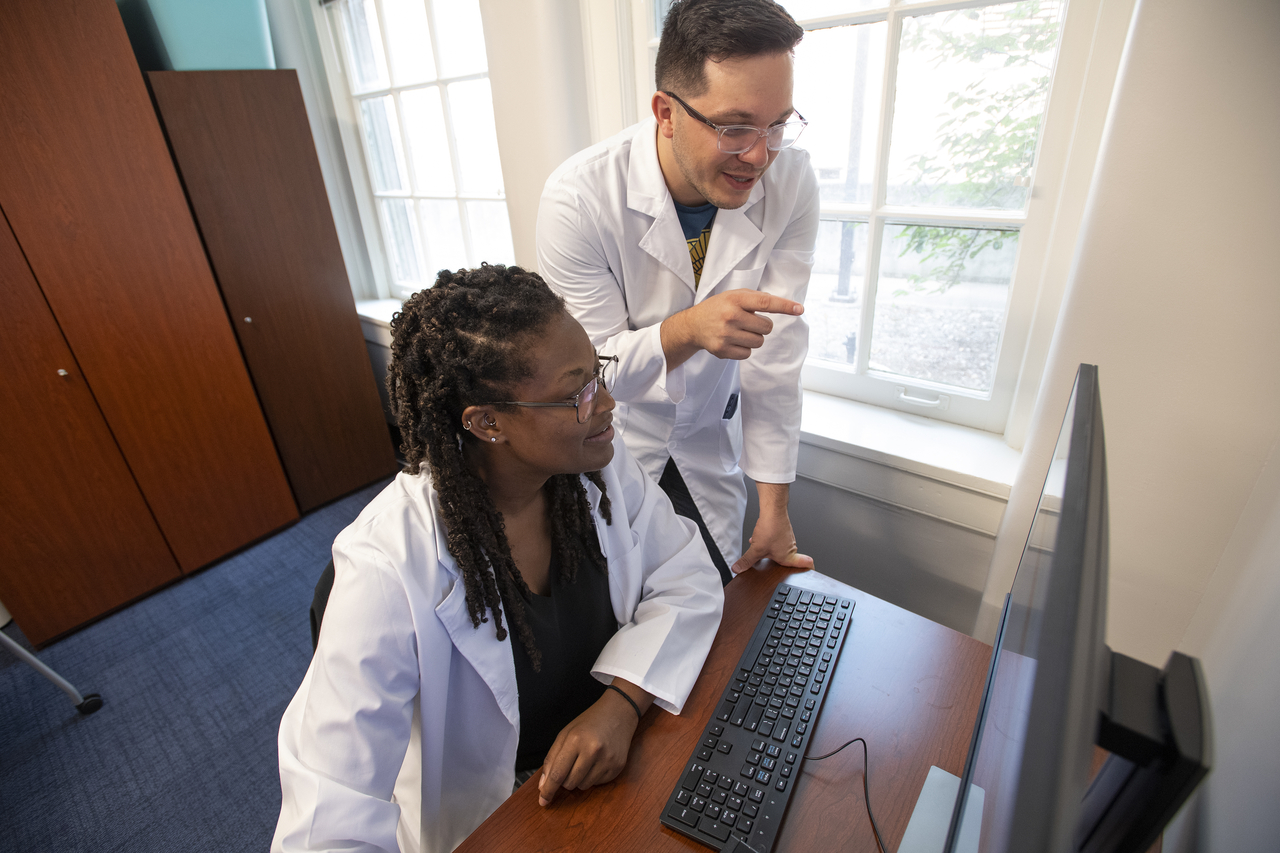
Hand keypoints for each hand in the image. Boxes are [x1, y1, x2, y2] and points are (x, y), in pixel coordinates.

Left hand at [537, 685, 647, 806]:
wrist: (618, 713)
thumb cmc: (588, 723)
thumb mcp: (565, 734)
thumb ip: (552, 759)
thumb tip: (543, 786)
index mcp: (575, 740)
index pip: (557, 774)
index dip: (548, 790)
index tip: (542, 801)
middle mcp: (593, 751)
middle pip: (569, 783)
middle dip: (565, 779)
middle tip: (571, 763)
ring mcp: (607, 760)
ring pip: (583, 786)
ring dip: (579, 779)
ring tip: (586, 760)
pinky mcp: (617, 767)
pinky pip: (597, 784)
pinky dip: (593, 777)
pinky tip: (597, 761)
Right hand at [661, 290, 803, 368]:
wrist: (693, 325)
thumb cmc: (719, 308)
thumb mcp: (734, 296)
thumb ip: (756, 299)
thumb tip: (785, 306)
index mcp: (735, 299)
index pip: (765, 303)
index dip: (784, 306)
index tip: (799, 309)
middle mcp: (730, 316)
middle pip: (767, 327)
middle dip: (762, 326)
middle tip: (748, 322)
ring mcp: (726, 334)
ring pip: (759, 342)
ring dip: (753, 338)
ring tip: (739, 331)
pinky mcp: (722, 350)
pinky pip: (748, 353)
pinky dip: (744, 348)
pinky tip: (732, 341)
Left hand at [732, 499, 812, 574]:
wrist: (772, 510)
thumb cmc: (771, 529)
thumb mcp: (756, 549)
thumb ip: (747, 561)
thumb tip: (739, 569)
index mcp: (787, 556)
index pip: (805, 563)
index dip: (808, 567)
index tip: (810, 570)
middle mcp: (791, 547)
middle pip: (789, 557)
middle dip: (778, 559)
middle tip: (772, 561)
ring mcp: (788, 537)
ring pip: (782, 547)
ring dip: (772, 548)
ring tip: (761, 547)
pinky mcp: (784, 529)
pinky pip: (778, 538)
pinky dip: (770, 539)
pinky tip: (760, 536)